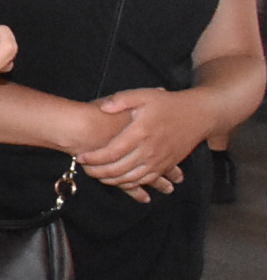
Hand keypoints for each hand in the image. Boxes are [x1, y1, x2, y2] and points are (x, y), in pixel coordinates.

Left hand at [76, 87, 208, 195]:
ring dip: (112, 180)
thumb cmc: (168, 104)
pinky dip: (130, 184)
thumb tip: (103, 107)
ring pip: (131, 179)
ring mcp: (159, 160)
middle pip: (119, 169)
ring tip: (97, 175)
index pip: (112, 152)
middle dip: (98, 172)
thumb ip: (121, 100)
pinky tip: (118, 181)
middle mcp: (150, 150)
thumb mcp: (144, 95)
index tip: (80, 157)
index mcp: (141, 132)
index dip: (94, 158)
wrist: (200, 115)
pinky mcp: (166, 165)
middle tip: (85, 169)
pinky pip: (146, 180)